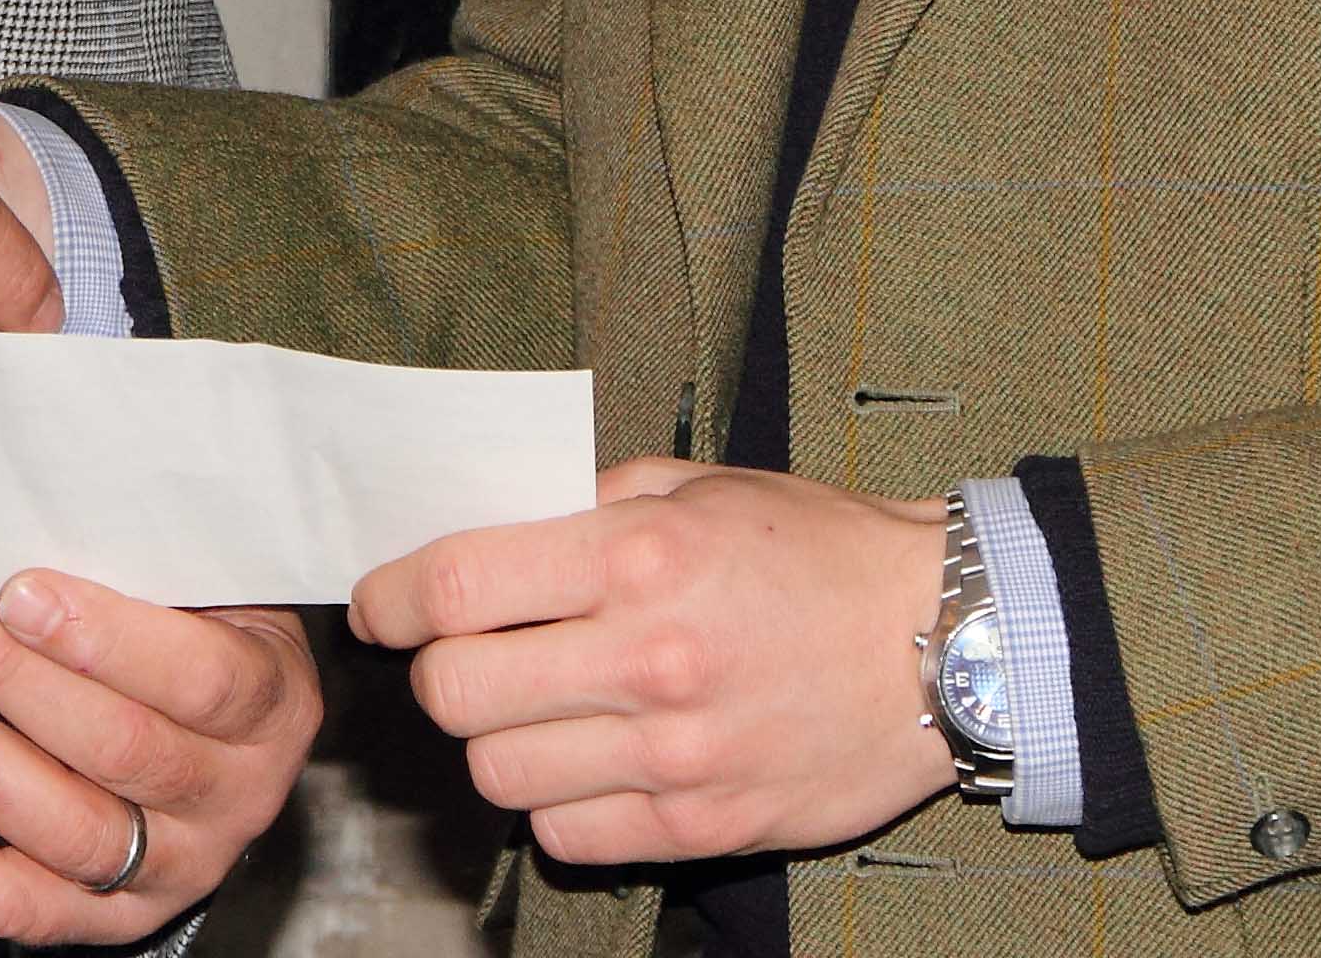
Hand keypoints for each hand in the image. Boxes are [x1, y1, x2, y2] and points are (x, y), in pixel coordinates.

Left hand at [0, 570, 316, 941]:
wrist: (216, 730)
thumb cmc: (192, 623)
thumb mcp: (206, 578)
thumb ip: (152, 546)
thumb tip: (60, 465)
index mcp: (274, 703)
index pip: (201, 679)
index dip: (105, 638)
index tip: (18, 588)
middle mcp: (237, 799)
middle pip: (123, 752)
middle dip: (15, 681)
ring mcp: (174, 870)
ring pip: (66, 832)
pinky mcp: (108, 920)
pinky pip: (13, 906)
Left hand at [349, 458, 950, 867]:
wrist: (939, 641)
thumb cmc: (815, 548)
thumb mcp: (699, 484)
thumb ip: (587, 503)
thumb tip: (486, 528)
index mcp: (639, 555)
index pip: (459, 585)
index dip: (392, 596)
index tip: (381, 603)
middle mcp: (649, 657)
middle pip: (456, 692)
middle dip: (436, 671)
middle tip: (458, 654)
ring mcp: (676, 752)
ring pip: (500, 774)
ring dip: (493, 740)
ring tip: (527, 708)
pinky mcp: (704, 823)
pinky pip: (568, 837)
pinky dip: (555, 804)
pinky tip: (585, 759)